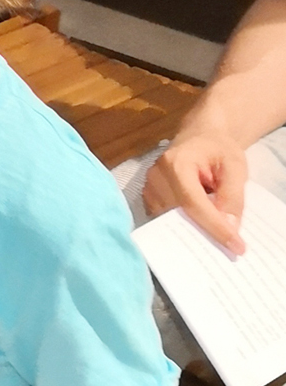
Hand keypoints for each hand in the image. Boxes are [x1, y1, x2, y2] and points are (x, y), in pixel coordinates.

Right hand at [143, 134, 246, 254]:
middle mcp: (157, 176)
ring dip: (194, 231)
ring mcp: (149, 187)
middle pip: (179, 215)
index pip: (193, 202)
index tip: (236, 247)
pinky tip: (201, 228)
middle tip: (230, 249)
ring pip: (171, 221)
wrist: (200, 137)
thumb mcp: (235, 167)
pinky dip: (183, 227)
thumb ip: (233, 196)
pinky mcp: (148, 197)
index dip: (214, 227)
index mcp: (177, 163)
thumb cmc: (218, 148)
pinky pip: (165, 220)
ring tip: (217, 237)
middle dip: (205, 233)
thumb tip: (229, 227)